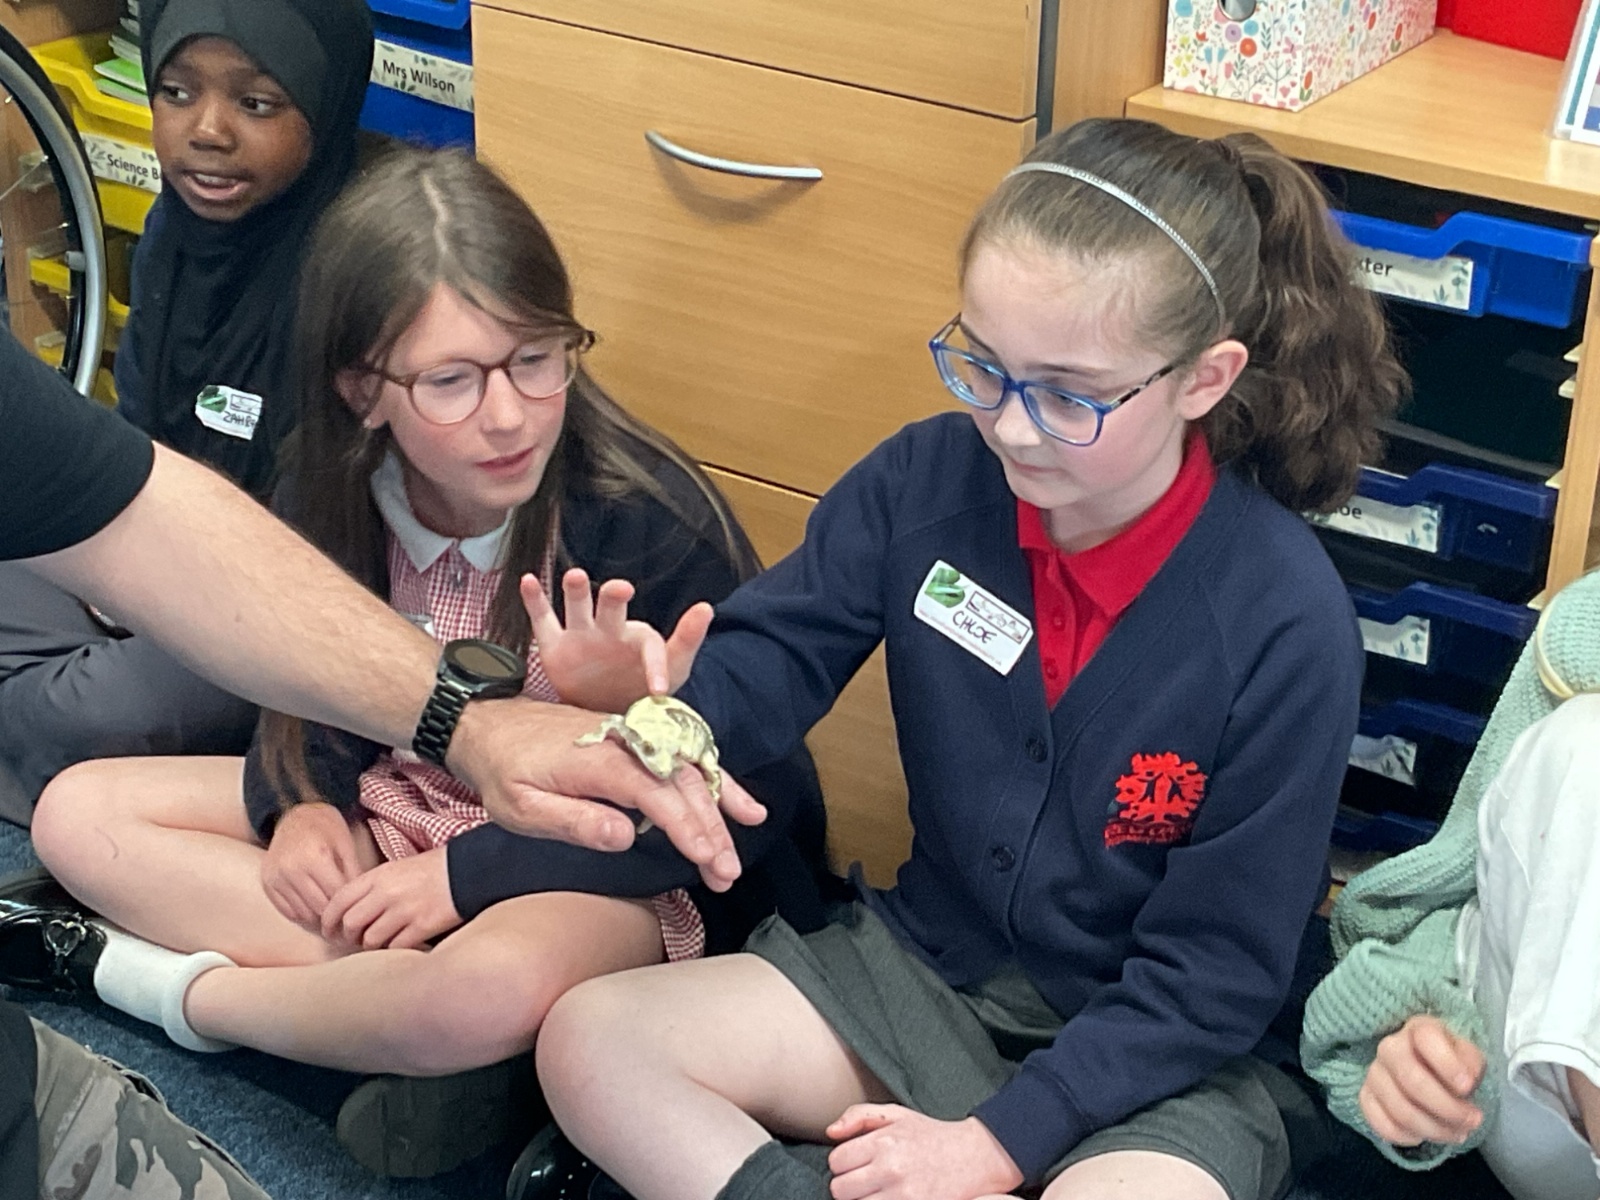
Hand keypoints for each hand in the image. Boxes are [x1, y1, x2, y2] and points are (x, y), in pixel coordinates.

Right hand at [261, 802, 363, 927]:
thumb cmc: (326, 828)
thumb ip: (354, 872)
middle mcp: (292, 869)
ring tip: (331, 907)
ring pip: (304, 914)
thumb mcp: (346, 844)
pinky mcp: (267, 884)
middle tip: (345, 910)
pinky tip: (313, 904)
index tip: (357, 907)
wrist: (295, 816)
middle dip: (335, 912)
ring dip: (319, 915)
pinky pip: (288, 912)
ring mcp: (276, 877)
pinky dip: (303, 912)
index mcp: (315, 857)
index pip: (336, 895)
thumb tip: (361, 900)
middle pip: (320, 907)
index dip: (350, 904)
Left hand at [321, 848, 461, 949]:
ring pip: (371, 940)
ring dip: (371, 945)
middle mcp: (387, 893)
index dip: (328, 920)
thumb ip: (372, 887)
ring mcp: (405, 911)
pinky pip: (395, 947)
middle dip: (349, 936)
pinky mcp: (423, 926)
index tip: (329, 930)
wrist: (467, 870)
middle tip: (354, 940)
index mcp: (378, 876)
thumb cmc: (432, 870)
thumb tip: (350, 912)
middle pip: (351, 924)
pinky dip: (394, 950)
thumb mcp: (396, 869)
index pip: (339, 901)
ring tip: (378, 943)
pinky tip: (399, 944)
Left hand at [447, 698, 766, 891]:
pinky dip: (715, 783)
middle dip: (711, 831)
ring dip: (718, 815)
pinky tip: (741, 807)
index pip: (654, 794)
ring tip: (733, 859)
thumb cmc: (502, 770)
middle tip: (727, 874)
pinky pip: (685, 762)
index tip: (705, 858)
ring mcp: (635, 740)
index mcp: (598, 760)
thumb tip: (625, 838)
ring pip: (690, 775)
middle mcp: (626, 743)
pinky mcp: (638, 743)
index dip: (684, 827)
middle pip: (682, 786)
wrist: (490, 724)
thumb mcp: (520, 807)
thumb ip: (574, 821)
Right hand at [522, 569, 711, 710]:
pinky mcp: (554, 644)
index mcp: (638, 638)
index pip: (649, 644)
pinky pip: (543, 618)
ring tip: (574, 576)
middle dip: (613, 596)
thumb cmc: (639, 686)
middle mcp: (609, 628)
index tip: (658, 690)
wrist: (602, 707)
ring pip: (577, 605)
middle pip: (610, 605)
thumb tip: (707, 606)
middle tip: (620, 588)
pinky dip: (534, 599)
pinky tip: (528, 581)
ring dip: (575, 591)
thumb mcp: (672, 669)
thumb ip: (687, 640)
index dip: (654, 665)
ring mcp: (580, 633)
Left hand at [825, 1107, 1022, 1199]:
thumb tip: (830, 1132)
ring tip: (879, 1191)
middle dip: (849, 1185)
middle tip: (867, 1179)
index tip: (858, 1162)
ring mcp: (903, 1196)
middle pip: (840, 1189)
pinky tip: (889, 1198)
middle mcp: (891, 1169)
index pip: (836, 1161)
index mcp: (884, 1142)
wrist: (975, 1157)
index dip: (844, 1163)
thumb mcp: (897, 1115)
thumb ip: (859, 1116)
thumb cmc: (932, 1136)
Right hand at [1360, 1014, 1485, 1145]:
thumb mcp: (1469, 1057)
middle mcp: (1390, 1047)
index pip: (1426, 1039)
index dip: (1447, 1064)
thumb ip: (1471, 1063)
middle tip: (1473, 1121)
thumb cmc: (1452, 1063)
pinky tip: (1424, 1136)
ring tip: (1457, 1133)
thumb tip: (1465, 1083)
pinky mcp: (1366, 1097)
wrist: (1428, 1072)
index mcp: (1418, 1029)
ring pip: (1399, 1109)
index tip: (1468, 1087)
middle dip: (1447, 1108)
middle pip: (1411, 1080)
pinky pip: (1382, 1124)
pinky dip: (1407, 1137)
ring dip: (1434, 1129)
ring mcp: (1374, 1072)